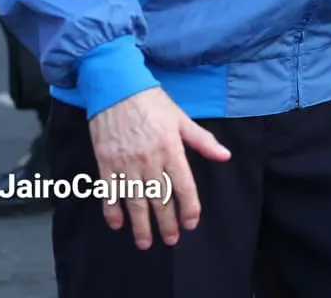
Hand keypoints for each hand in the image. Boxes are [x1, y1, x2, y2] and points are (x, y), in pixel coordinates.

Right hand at [88, 87, 230, 248]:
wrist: (117, 87)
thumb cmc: (152, 102)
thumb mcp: (181, 118)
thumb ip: (202, 140)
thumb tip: (225, 156)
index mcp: (171, 148)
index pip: (183, 185)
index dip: (188, 207)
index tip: (191, 223)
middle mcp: (149, 160)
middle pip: (159, 199)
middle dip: (166, 223)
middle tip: (171, 240)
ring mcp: (125, 163)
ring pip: (134, 201)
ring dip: (141, 225)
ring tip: (146, 242)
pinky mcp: (106, 162)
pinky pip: (109, 192)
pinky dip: (112, 211)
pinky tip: (118, 224)